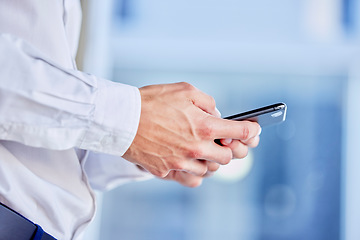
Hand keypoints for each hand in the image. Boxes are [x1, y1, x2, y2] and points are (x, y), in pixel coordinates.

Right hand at [123, 82, 260, 185]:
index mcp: (204, 126)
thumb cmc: (151, 101)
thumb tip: (218, 115)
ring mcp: (181, 162)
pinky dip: (196, 173)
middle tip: (223, 140)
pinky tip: (191, 162)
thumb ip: (208, 102)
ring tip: (202, 148)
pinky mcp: (167, 171)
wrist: (121, 118)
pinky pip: (192, 179)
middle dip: (229, 148)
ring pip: (210, 170)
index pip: (240, 133)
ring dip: (211, 160)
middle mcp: (196, 148)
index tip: (254, 131)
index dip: (252, 131)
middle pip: (228, 157)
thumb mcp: (184, 90)